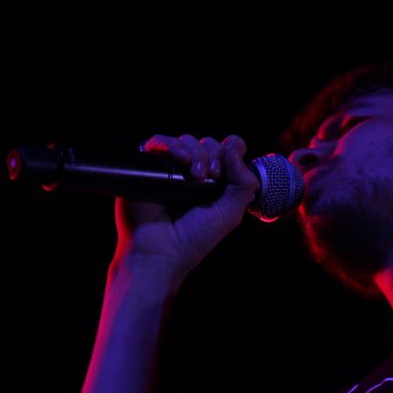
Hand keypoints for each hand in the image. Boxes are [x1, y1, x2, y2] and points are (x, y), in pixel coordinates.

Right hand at [111, 134, 258, 283]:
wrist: (161, 252)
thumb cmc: (195, 237)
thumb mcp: (230, 213)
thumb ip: (244, 183)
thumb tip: (234, 146)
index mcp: (215, 182)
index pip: (228, 150)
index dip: (231, 151)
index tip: (226, 171)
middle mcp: (193, 173)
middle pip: (208, 143)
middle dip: (214, 154)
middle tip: (211, 177)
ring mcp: (171, 169)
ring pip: (187, 140)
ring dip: (197, 152)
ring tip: (196, 176)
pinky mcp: (148, 167)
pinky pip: (159, 141)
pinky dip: (172, 144)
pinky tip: (181, 159)